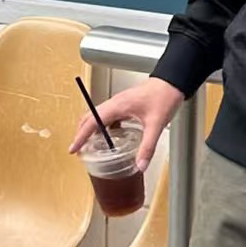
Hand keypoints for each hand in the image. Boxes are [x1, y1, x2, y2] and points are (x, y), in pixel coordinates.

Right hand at [68, 77, 185, 172]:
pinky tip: (112, 137)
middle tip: (79, 149)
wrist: (172, 82)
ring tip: (92, 145)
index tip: (73, 149)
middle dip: (81, 133)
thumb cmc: (164, 96)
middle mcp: (115, 103)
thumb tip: (140, 164)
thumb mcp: (156, 125)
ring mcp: (119, 102)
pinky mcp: (126, 104)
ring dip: (92, 129)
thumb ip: (147, 147)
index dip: (80, 137)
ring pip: (98, 116)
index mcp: (117, 106)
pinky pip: (109, 116)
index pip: (92, 122)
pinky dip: (105, 127)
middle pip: (90, 118)